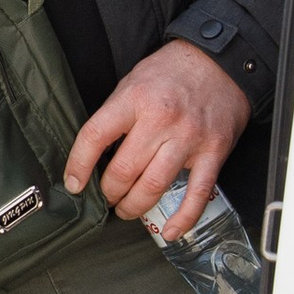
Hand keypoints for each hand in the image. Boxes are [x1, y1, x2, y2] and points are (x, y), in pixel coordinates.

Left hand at [63, 39, 251, 233]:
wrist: (220, 61)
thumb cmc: (171, 72)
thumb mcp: (132, 82)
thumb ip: (114, 115)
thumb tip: (93, 154)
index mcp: (135, 99)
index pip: (95, 137)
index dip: (78, 165)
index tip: (73, 184)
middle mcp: (161, 120)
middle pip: (124, 170)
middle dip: (109, 192)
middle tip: (107, 197)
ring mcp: (189, 138)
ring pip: (154, 186)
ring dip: (135, 206)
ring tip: (127, 209)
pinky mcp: (213, 152)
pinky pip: (197, 194)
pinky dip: (183, 218)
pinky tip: (169, 232)